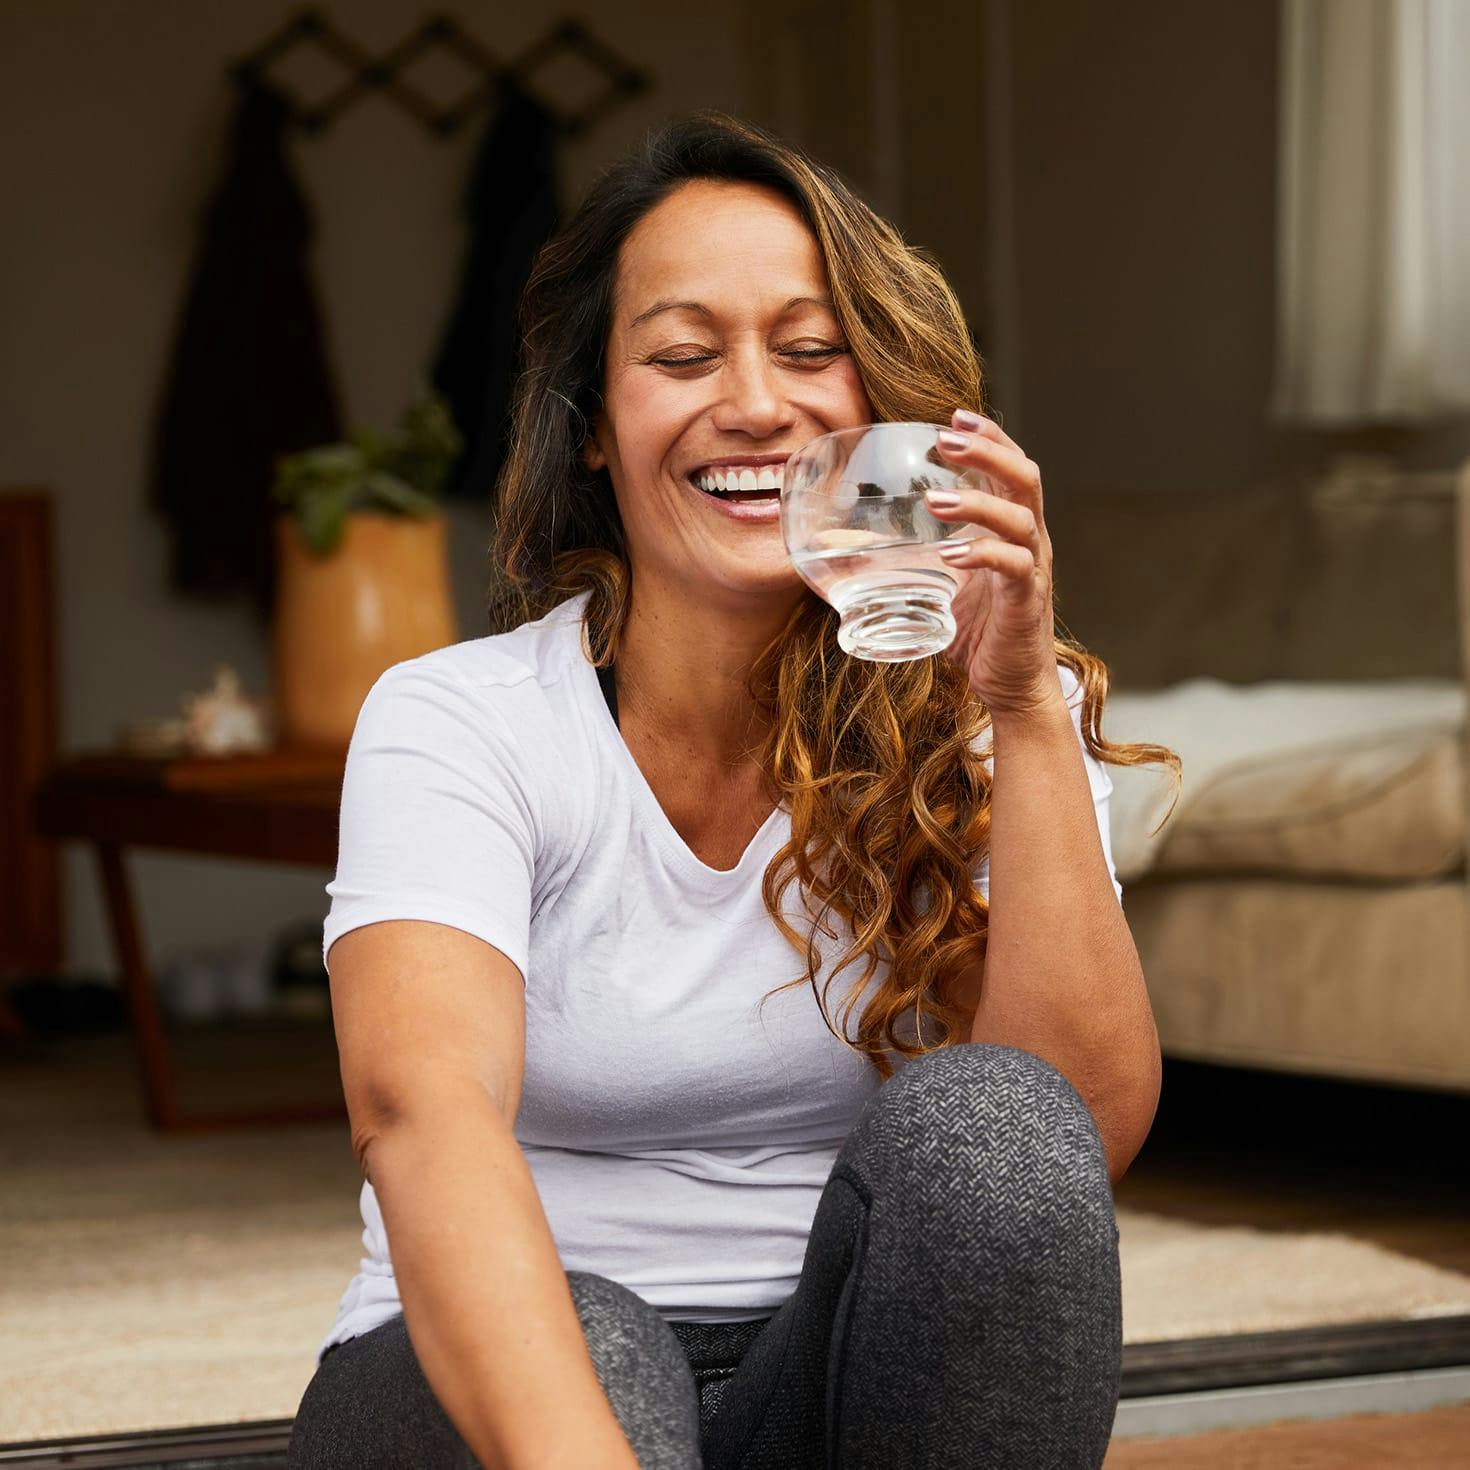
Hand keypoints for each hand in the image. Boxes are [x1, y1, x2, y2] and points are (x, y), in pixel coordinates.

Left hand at [927, 408, 1066, 722]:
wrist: (1011, 686)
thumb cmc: (976, 632)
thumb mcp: (935, 584)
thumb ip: (901, 556)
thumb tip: (838, 540)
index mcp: (1011, 527)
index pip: (1009, 467)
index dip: (988, 437)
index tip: (953, 415)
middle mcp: (1029, 539)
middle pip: (1023, 476)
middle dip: (988, 450)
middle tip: (947, 437)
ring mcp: (1032, 568)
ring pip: (1020, 516)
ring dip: (977, 501)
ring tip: (935, 499)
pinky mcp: (1027, 600)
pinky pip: (1012, 566)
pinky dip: (982, 554)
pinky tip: (951, 553)